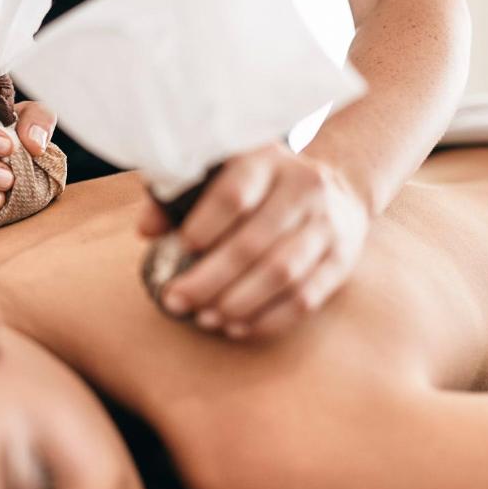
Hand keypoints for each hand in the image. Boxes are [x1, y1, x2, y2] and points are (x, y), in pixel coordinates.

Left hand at [138, 142, 369, 340]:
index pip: (234, 195)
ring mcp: (327, 225)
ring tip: (205, 319)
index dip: (204, 226)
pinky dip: (269, 319)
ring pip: (281, 274)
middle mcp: (303, 187)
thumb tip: (146, 229)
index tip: (181, 249)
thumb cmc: (259, 185)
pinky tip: (239, 328)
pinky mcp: (341, 259)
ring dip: (238, 303)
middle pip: (253, 243)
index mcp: (266, 160)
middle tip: (177, 301)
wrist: (334, 191)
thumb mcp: (223, 173)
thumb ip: (179, 195)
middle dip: (209, 280)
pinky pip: (305, 298)